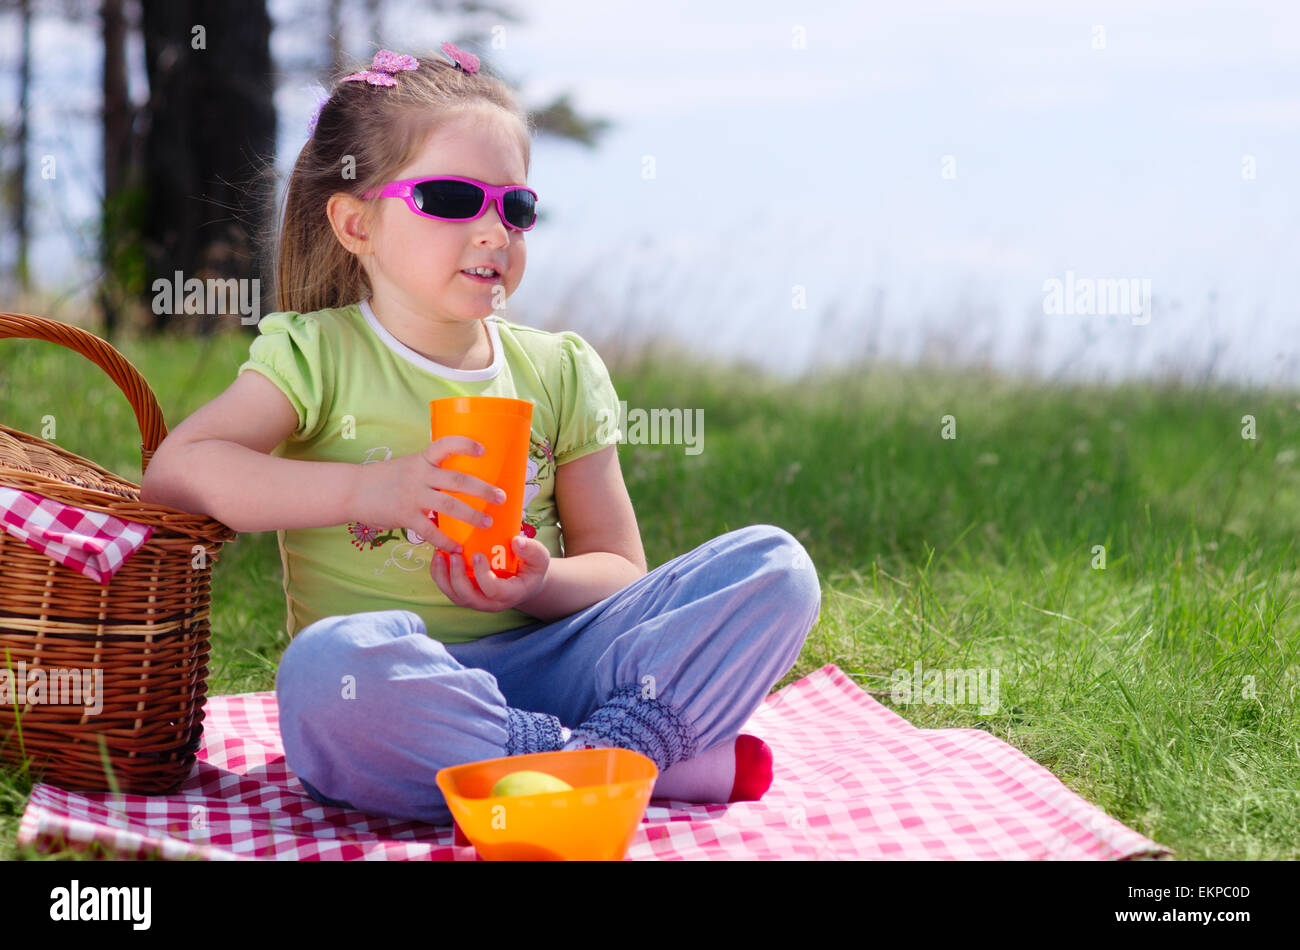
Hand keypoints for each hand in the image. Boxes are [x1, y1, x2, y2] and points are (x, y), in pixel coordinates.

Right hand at [351, 436, 507, 553]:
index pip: (445, 444)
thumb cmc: (384, 479)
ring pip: (449, 505)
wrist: (352, 491)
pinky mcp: (405, 516)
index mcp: (422, 460)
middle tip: (501, 497)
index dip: (465, 444)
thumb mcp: (408, 466)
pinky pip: (430, 531)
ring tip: (488, 523)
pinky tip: (457, 548)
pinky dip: (445, 540)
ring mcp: (413, 496)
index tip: (484, 449)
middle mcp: (420, 475)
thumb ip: (430, 472)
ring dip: (472, 515)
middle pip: (457, 479)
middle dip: (482, 489)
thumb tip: (459, 482)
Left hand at [431, 535, 550, 611]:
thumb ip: (532, 550)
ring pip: (455, 596)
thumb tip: (516, 541)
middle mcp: (491, 603)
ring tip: (439, 554)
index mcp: (510, 594)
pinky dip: (440, 574)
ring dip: (443, 577)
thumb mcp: (540, 558)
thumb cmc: (531, 568)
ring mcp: (477, 601)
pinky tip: (438, 556)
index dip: (483, 575)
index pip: (493, 591)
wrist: (524, 582)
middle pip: (468, 598)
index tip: (478, 555)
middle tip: (454, 555)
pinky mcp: (466, 595)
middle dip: (457, 577)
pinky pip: (449, 589)